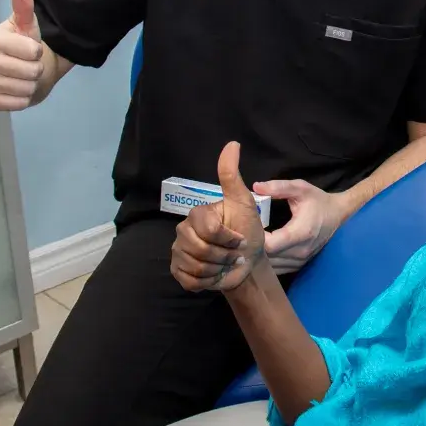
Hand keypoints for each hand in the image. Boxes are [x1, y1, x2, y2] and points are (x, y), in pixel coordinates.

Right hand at [0, 0, 45, 110]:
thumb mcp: (28, 25)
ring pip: (24, 88)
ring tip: (26, 77)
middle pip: (29, 71)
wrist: (26, 69)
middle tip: (30, 65)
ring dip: (32, 85)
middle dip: (36, 69)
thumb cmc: (26, 46)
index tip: (33, 49)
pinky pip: (15, 104)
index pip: (30, 51)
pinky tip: (19, 91)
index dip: (37, 51)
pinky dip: (24, 99)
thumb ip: (24, 6)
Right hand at [171, 142, 267, 293]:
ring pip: (196, 266)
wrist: (247, 263)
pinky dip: (207, 281)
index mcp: (197, 215)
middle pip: (201, 249)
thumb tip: (233, 143)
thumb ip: (232, 176)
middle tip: (234, 253)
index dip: (228, 237)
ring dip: (218, 268)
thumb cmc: (247, 231)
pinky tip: (215, 275)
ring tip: (226, 263)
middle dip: (224, 255)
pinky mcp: (178, 272)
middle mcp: (183, 231)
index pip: (208, 229)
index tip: (240, 238)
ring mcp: (178, 252)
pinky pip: (188, 279)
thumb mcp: (243, 202)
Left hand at [254, 180, 349, 274]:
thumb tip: (256, 187)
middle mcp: (301, 251)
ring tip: (253, 241)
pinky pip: (277, 269)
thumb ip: (279, 187)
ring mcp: (300, 261)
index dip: (256, 238)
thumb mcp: (301, 188)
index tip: (249, 226)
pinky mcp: (299, 265)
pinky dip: (268, 262)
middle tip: (246, 233)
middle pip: (268, 258)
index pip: (270, 245)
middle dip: (254, 247)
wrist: (338, 215)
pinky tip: (262, 250)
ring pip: (271, 266)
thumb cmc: (318, 201)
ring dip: (260, 256)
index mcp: (300, 232)